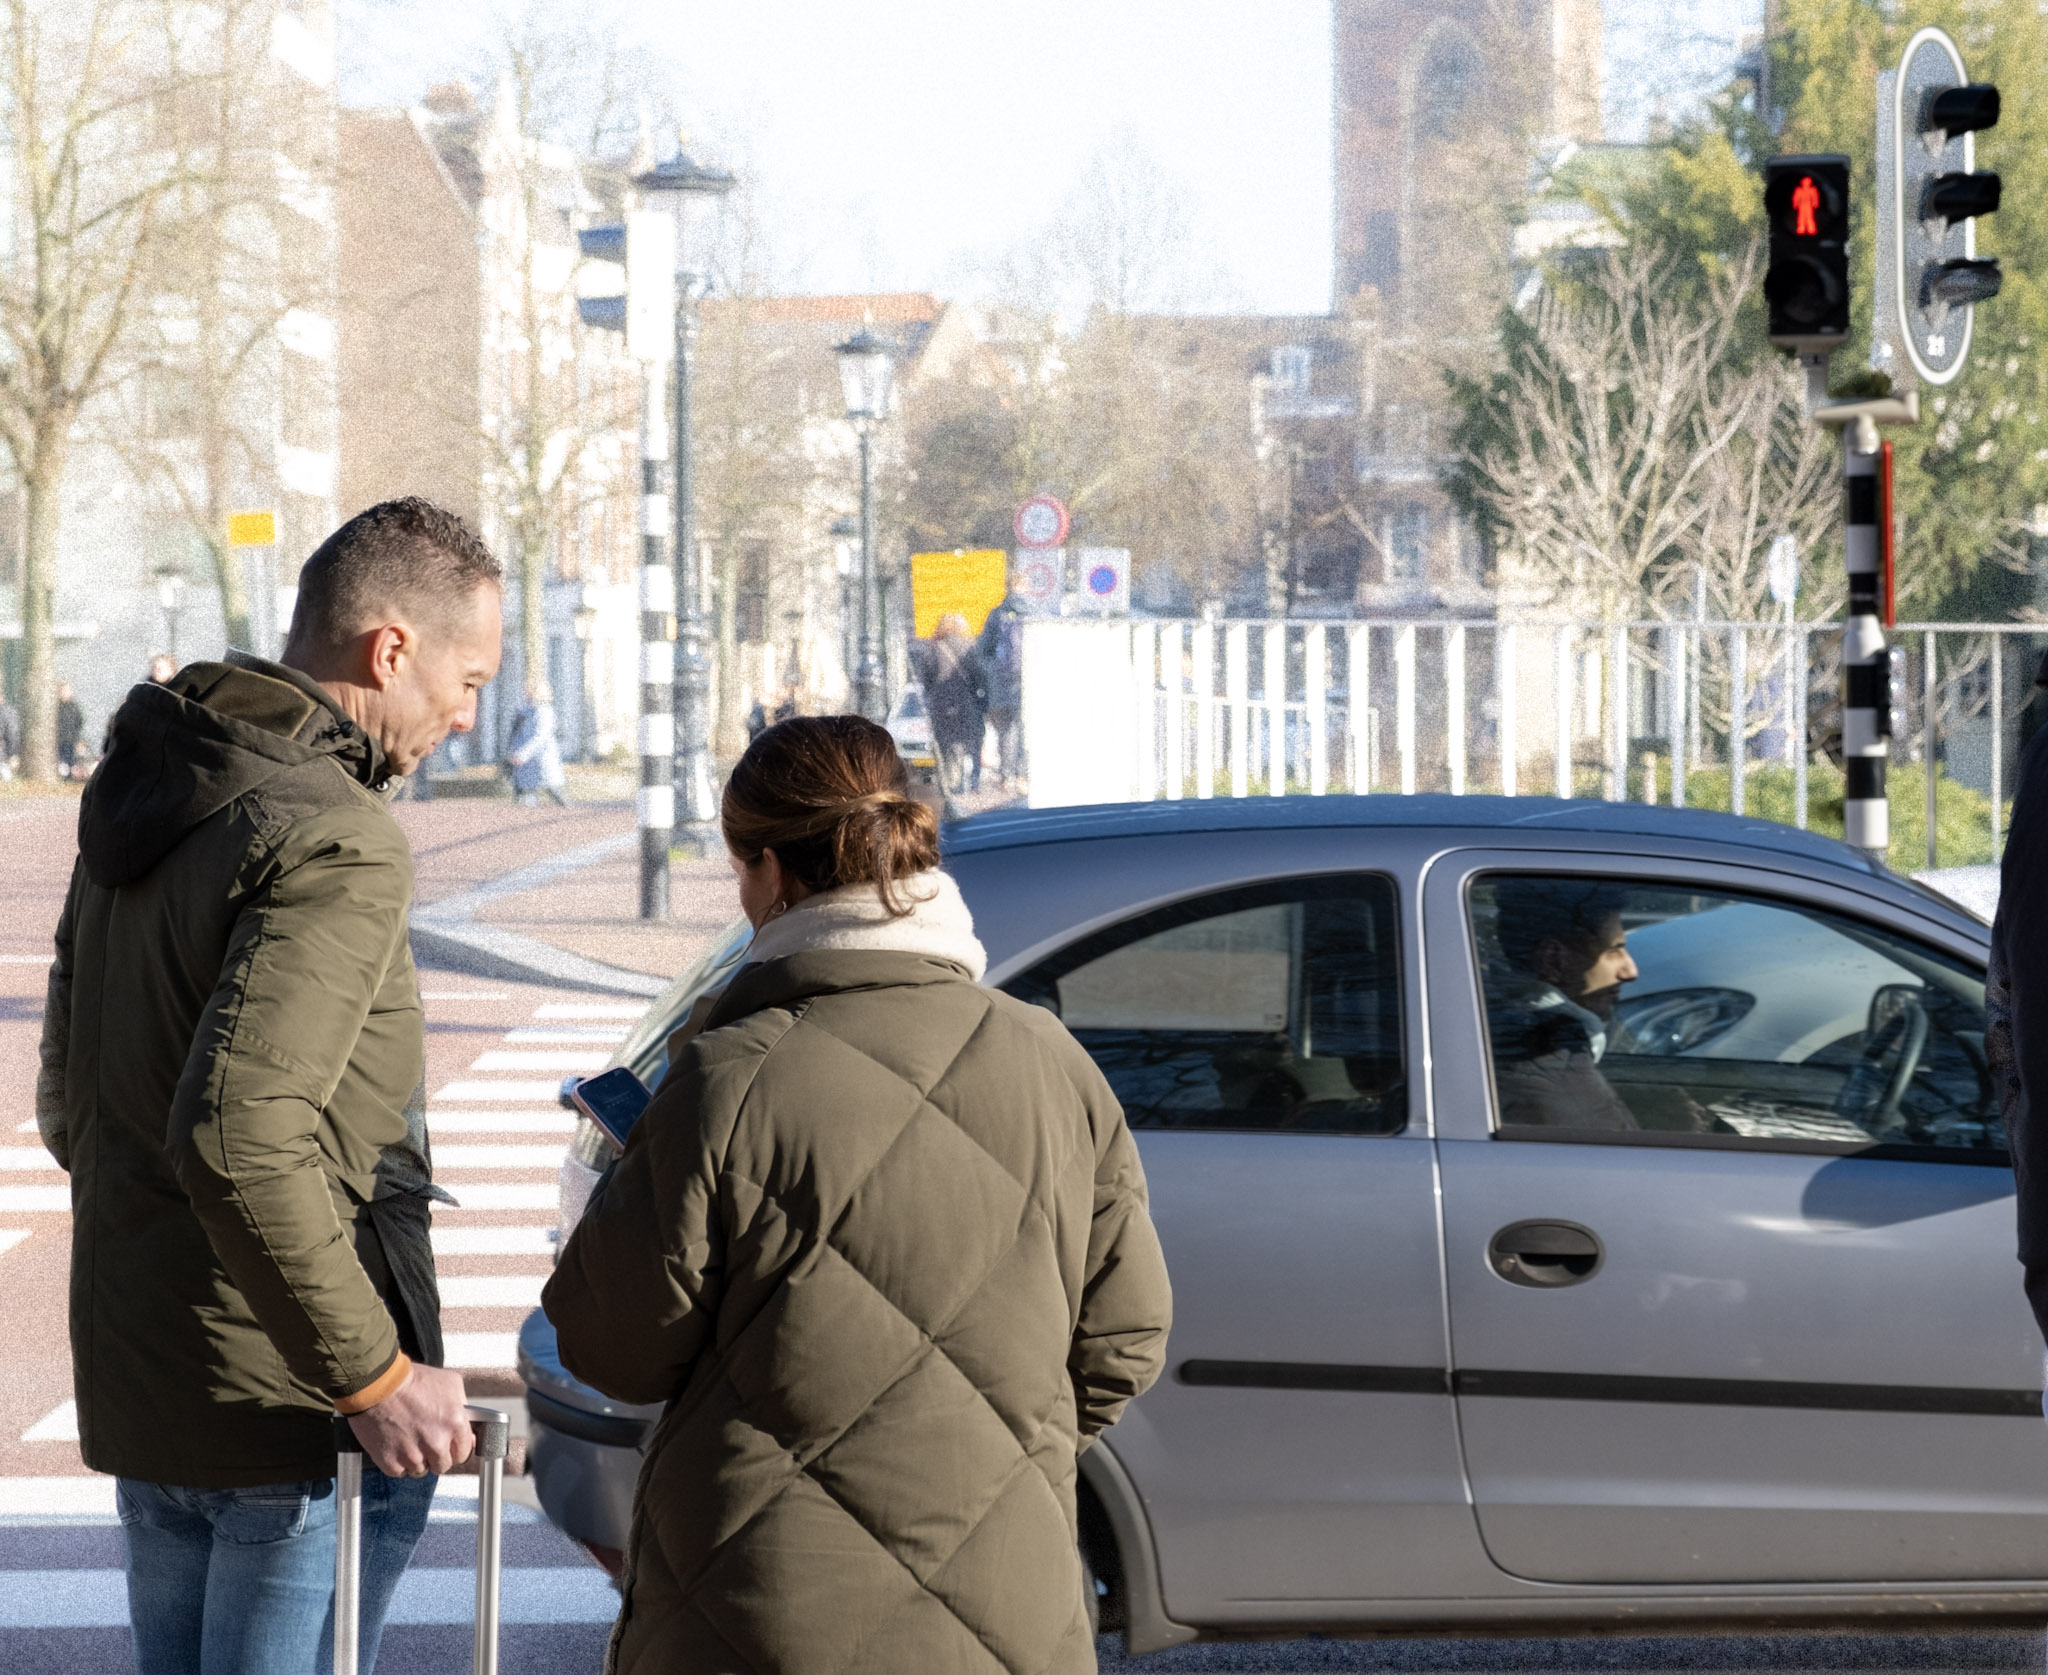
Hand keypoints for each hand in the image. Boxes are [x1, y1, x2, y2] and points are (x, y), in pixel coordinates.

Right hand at [346, 1362, 472, 1478]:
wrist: (378, 1384)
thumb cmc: (411, 1380)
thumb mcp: (449, 1383)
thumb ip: (462, 1406)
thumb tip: (467, 1422)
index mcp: (455, 1423)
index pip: (464, 1453)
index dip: (455, 1448)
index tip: (449, 1446)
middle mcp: (437, 1442)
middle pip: (442, 1466)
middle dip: (436, 1456)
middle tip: (425, 1441)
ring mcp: (413, 1455)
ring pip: (421, 1470)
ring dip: (416, 1459)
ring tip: (408, 1439)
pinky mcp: (391, 1462)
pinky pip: (400, 1472)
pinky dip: (397, 1462)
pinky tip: (395, 1444)